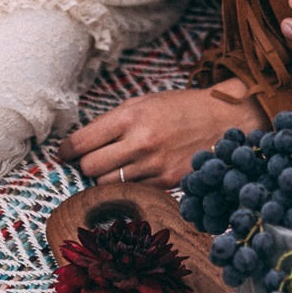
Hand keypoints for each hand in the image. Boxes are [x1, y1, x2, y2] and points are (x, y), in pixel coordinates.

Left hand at [58, 87, 265, 185]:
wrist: (225, 119)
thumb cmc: (182, 108)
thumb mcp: (145, 102)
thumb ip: (114, 122)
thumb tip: (82, 144)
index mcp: (131, 116)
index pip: (82, 141)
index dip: (66, 150)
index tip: (65, 153)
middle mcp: (140, 141)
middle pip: (90, 167)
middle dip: (85, 165)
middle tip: (90, 161)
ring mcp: (154, 164)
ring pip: (108, 184)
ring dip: (106, 178)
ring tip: (115, 167)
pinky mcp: (167, 181)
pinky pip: (133, 190)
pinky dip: (129, 185)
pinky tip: (137, 174)